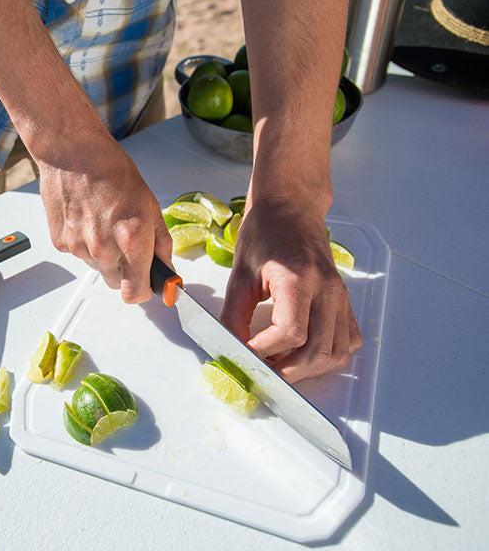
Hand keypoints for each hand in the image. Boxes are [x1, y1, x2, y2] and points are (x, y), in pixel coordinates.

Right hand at [34, 128, 171, 303]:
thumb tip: (167, 270)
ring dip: (103, 254)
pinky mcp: (61, 242)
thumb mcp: (150, 204)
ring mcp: (79, 247)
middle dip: (124, 269)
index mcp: (132, 239)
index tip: (146, 284)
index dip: (143, 291)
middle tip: (124, 240)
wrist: (72, 153)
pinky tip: (86, 218)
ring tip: (102, 221)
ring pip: (97, 268)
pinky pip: (78, 255)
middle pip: (116, 283)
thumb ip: (161, 243)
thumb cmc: (111, 171)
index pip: (136, 293)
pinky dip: (83, 243)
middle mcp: (104, 248)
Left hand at [220, 198, 362, 382]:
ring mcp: (341, 297)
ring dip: (308, 369)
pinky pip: (348, 341)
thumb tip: (232, 348)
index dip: (265, 352)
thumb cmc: (264, 235)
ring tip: (280, 365)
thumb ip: (234, 315)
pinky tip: (302, 352)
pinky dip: (328, 355)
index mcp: (299, 279)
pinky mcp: (345, 301)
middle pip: (317, 351)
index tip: (245, 354)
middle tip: (261, 372)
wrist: (291, 210)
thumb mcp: (240, 274)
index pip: (290, 333)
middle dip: (287, 371)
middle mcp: (327, 289)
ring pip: (337, 352)